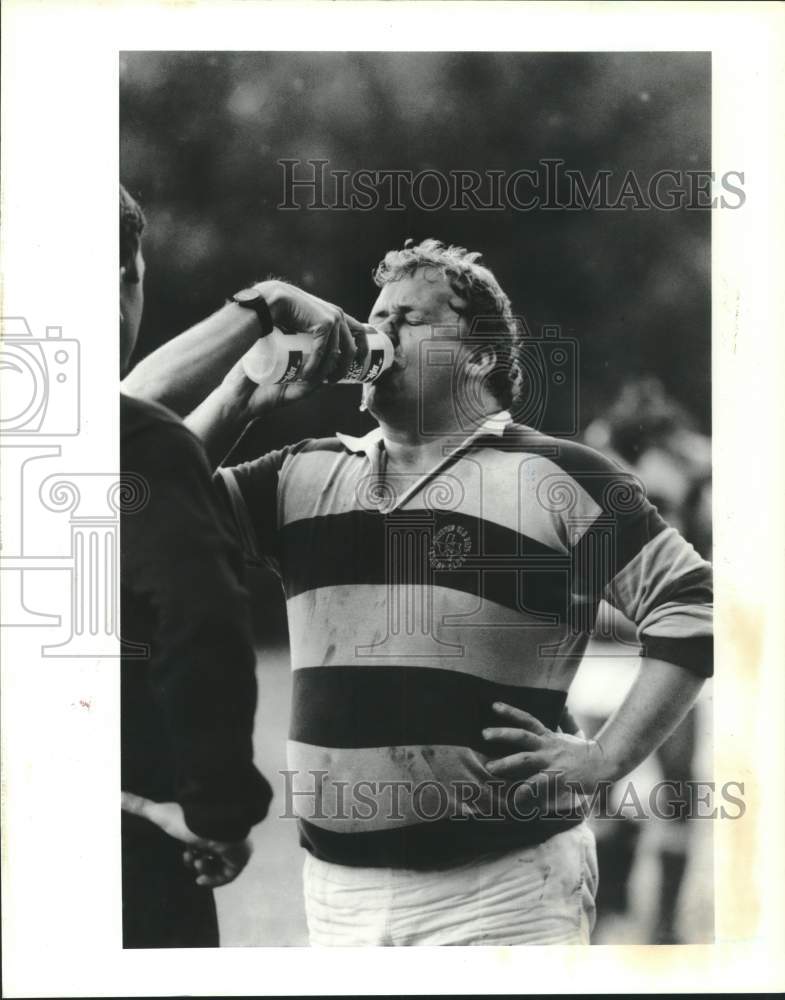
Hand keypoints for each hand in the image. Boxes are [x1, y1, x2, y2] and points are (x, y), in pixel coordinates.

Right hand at [121, 791, 251, 887]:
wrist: (216, 825)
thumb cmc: (189, 819)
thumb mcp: (160, 814)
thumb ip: (139, 805)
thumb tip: (116, 794)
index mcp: (206, 827)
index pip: (200, 845)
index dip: (190, 854)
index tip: (186, 854)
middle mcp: (222, 836)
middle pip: (209, 856)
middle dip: (196, 861)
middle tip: (192, 859)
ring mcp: (233, 847)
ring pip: (219, 866)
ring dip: (204, 869)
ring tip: (199, 862)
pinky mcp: (240, 859)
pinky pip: (229, 875)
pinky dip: (214, 879)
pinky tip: (201, 879)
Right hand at [259, 280, 368, 381]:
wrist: (273, 300)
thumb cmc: (287, 312)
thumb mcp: (307, 323)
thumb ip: (315, 333)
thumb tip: (320, 354)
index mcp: (338, 315)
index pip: (359, 332)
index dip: (362, 350)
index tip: (358, 365)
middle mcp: (339, 316)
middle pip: (351, 348)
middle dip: (344, 368)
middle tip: (333, 380)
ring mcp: (333, 319)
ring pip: (335, 353)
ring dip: (326, 371)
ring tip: (316, 381)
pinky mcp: (324, 324)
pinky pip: (322, 351)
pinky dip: (314, 365)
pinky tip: (307, 375)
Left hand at [482, 702, 610, 813]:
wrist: (605, 763)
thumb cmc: (585, 753)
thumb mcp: (570, 736)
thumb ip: (559, 728)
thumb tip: (559, 714)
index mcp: (549, 736)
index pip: (527, 719)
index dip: (510, 711)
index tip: (494, 705)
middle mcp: (548, 746)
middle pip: (521, 735)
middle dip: (501, 734)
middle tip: (483, 734)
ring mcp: (552, 761)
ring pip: (525, 758)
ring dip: (505, 763)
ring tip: (489, 767)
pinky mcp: (557, 777)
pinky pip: (538, 784)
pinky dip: (525, 791)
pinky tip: (514, 799)